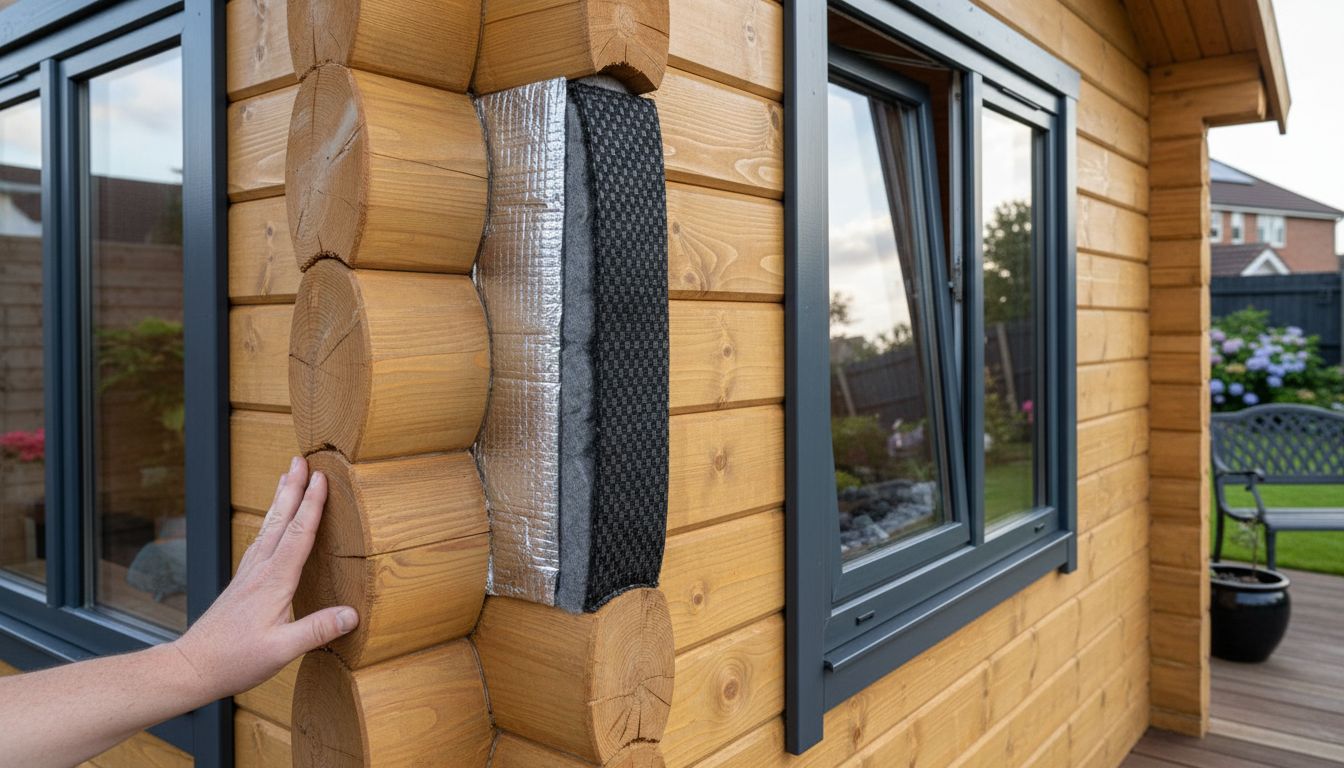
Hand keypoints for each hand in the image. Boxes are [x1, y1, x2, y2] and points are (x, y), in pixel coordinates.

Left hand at [171, 456, 356, 699]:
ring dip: (279, 500)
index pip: (298, 534)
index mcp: (274, 581)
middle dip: (291, 488)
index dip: (312, 504)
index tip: (322, 477)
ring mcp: (248, 575)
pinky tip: (270, 523)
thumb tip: (352, 614)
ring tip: (285, 477)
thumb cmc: (234, 660)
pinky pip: (260, 541)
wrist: (191, 666)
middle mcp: (259, 571)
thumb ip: (317, 630)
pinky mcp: (242, 584)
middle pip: (280, 520)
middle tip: (300, 459)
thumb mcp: (281, 651)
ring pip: (267, 528)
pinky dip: (270, 523)